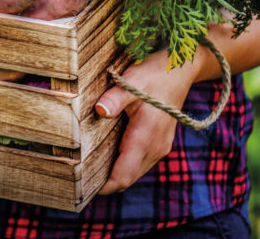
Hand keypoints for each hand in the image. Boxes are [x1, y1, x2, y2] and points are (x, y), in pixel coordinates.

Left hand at [95, 49, 202, 194]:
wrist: (181, 71)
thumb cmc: (154, 75)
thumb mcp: (131, 82)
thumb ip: (115, 98)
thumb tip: (100, 111)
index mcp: (146, 138)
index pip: (123, 176)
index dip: (103, 186)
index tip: (81, 187)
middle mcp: (155, 148)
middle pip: (127, 179)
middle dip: (105, 183)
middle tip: (78, 179)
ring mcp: (159, 147)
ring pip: (133, 172)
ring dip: (115, 173)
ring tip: (87, 168)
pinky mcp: (159, 142)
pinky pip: (139, 162)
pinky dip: (124, 164)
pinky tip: (106, 154)